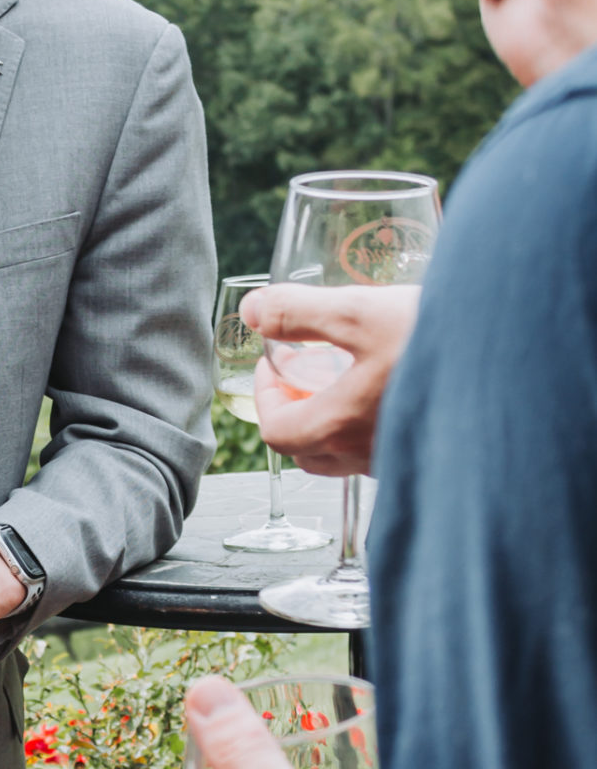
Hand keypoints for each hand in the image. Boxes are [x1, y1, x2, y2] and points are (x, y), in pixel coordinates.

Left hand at [241, 284, 418, 476]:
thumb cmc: (436, 337)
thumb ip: (301, 313)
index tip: (271, 367)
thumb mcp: (360, 312)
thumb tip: (253, 310)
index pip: (277, 432)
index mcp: (338, 427)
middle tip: (301, 377)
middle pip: (308, 452)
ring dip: (334, 425)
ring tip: (344, 383)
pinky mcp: (435, 451)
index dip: (264, 398)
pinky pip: (387, 452)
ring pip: (348, 457)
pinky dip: (373, 428)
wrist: (515, 357)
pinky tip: (392, 390)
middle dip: (295, 415)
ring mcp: (401, 458)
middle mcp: (367, 454)